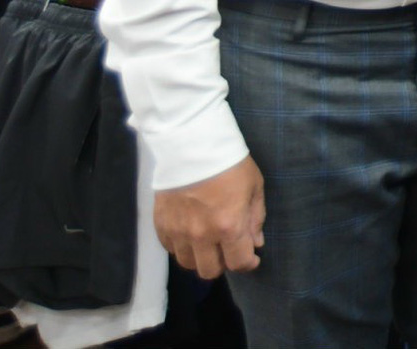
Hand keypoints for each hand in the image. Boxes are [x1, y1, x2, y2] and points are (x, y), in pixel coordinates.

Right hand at [154, 155, 265, 278]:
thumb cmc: (230, 164)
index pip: (238, 263)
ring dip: (200, 257)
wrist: (192, 145)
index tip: (251, 257)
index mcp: (229, 227)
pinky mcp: (161, 225)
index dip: (248, 264)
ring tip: (208, 242)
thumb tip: (256, 243)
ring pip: (188, 263)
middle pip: (210, 271)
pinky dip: (182, 246)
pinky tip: (190, 232)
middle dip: (223, 263)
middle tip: (228, 249)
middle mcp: (201, 236)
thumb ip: (256, 219)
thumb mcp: (254, 187)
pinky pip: (170, 249)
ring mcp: (178, 232)